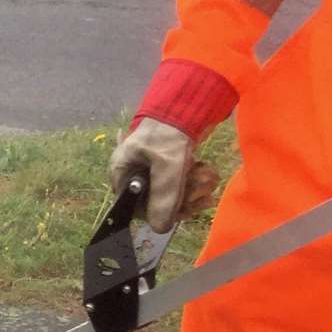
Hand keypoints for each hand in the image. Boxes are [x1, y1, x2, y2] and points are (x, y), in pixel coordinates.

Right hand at [109, 118, 221, 233]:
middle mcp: (133, 174)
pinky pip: (179, 182)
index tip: (183, 208)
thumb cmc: (169, 132)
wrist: (188, 102)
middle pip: (157, 201)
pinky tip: (207, 171)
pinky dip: (195, 179)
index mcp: (122, 174)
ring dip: (194, 187)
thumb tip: (160, 229)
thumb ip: (163, 199)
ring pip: (171, 192)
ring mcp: (149, 168)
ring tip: (209, 175)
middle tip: (205, 186)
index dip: (160, 212)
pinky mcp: (166, 164)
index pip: (136, 207)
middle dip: (184, 196)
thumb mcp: (167, 167)